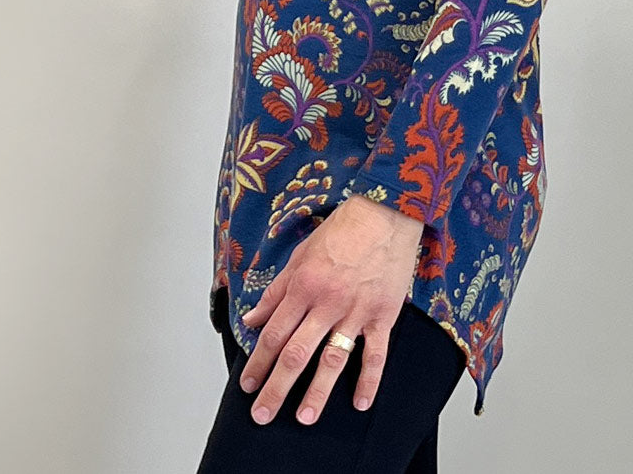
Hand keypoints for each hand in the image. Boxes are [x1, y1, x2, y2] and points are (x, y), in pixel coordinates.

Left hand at [237, 193, 424, 425]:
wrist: (385, 214)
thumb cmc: (342, 230)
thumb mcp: (299, 254)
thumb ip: (276, 290)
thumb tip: (254, 318)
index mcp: (303, 286)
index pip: (273, 333)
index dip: (257, 363)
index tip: (247, 384)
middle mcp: (326, 302)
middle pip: (296, 353)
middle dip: (276, 388)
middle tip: (263, 414)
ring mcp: (356, 312)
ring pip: (332, 360)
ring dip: (317, 393)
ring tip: (304, 417)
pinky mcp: (383, 315)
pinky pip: (375, 354)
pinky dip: (368, 381)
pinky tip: (361, 403)